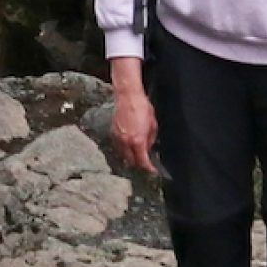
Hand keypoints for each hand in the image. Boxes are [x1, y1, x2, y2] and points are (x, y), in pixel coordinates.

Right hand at [108, 60, 158, 175]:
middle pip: (131, 161)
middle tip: (145, 163)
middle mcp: (126, 142)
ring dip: (130, 156)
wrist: (128, 95)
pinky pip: (118, 145)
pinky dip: (123, 148)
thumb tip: (148, 147)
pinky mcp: (113, 131)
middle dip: (138, 164)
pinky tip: (128, 145)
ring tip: (136, 155)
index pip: (142, 161)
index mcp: (138, 141)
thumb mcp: (153, 124)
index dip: (149, 168)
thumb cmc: (142, 107)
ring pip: (123, 154)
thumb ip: (150, 139)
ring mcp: (118, 137)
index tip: (153, 170)